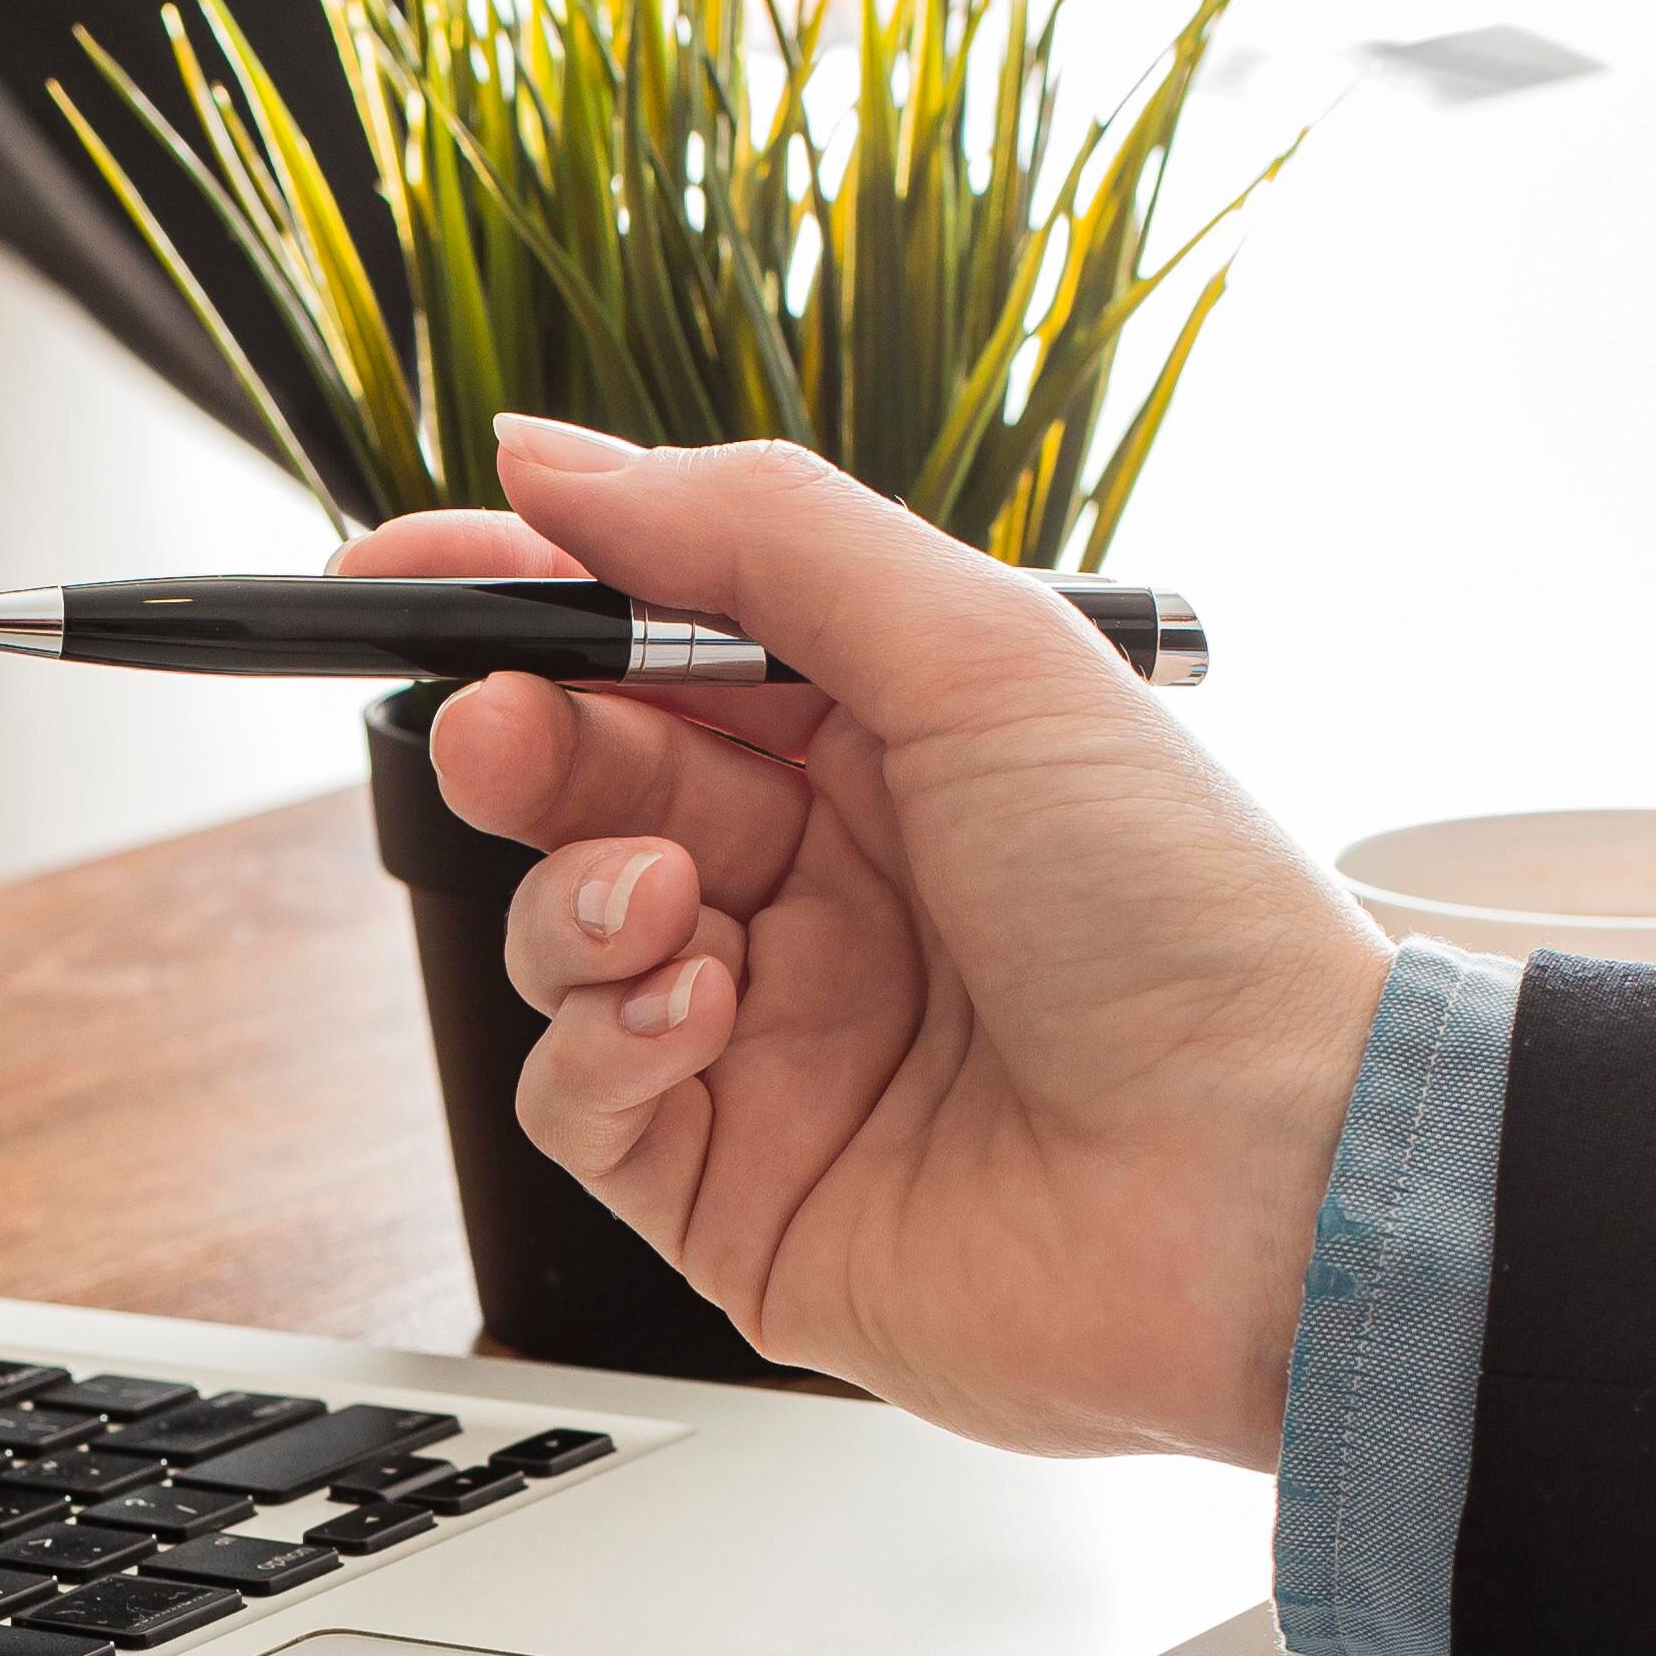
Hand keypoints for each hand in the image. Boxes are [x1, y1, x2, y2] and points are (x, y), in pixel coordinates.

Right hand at [335, 419, 1391, 1461]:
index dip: (520, 606)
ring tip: (665, 908)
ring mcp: (775, 1048)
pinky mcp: (737, 1195)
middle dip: (526, 749)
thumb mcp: (978, 653)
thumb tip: (556, 460)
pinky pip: (582, 1099)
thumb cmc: (1180, 920)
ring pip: (561, 944)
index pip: (655, 650)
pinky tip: (701, 1016)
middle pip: (591, 790)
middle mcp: (827, 891)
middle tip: (504, 735)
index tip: (391, 577)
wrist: (1263, 1183)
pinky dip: (606, 1041)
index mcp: (890, 749)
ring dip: (573, 904)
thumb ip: (757, 536)